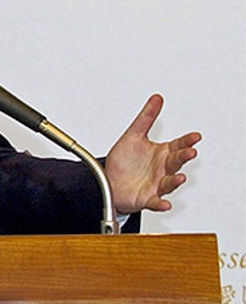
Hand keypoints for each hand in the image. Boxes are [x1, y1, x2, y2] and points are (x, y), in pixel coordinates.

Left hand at [105, 94, 200, 213]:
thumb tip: (157, 98)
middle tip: (189, 152)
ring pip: (169, 182)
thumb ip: (146, 117)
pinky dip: (160, 204)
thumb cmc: (125, 161)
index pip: (178, 145)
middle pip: (176, 162)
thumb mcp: (134, 135)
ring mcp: (156, 184)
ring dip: (175, 181)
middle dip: (183, 157)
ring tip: (180, 178)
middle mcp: (162, 169)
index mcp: (162, 153)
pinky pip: (155, 202)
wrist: (109, 180)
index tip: (195, 136)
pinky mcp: (147, 198)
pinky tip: (164, 204)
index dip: (187, 141)